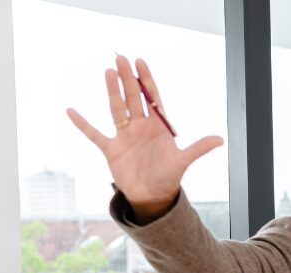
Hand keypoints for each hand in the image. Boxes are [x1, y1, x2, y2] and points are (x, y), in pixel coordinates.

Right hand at [66, 55, 223, 218]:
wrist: (152, 197)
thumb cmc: (168, 177)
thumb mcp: (183, 161)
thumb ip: (198, 149)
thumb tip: (220, 140)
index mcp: (158, 127)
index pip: (152, 97)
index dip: (146, 80)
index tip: (140, 61)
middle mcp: (140, 127)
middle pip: (133, 98)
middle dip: (128, 78)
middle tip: (120, 57)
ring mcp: (125, 136)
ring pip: (116, 109)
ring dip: (112, 91)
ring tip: (107, 72)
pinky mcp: (111, 149)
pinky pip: (94, 134)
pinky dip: (82, 124)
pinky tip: (71, 111)